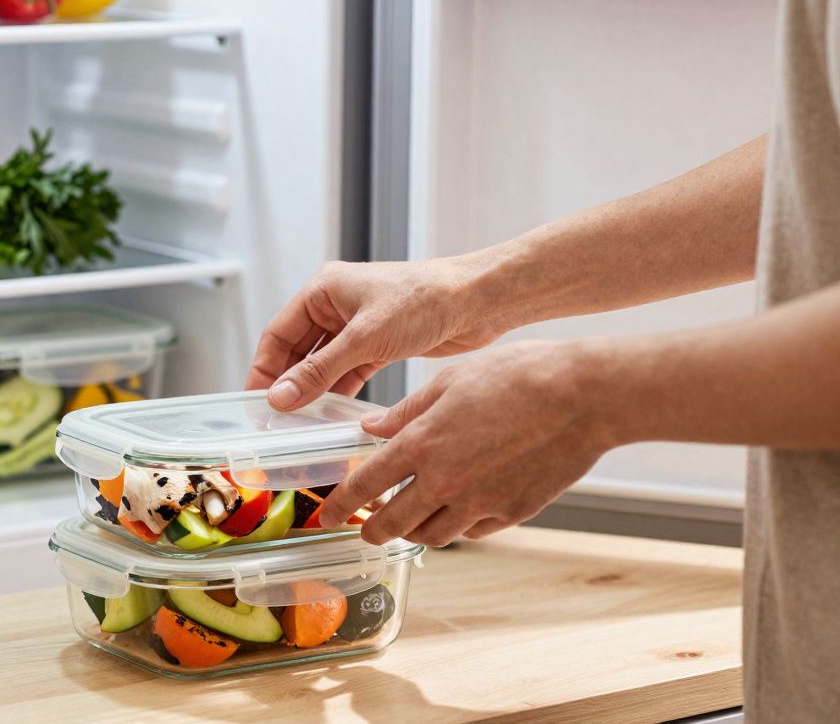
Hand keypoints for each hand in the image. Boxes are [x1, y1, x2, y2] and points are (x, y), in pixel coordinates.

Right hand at [246, 259, 507, 410]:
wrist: (476, 301)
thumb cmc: (423, 301)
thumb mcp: (365, 338)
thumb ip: (320, 370)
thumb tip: (280, 398)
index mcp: (323, 290)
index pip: (278, 334)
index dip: (264, 370)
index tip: (256, 404)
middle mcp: (335, 306)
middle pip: (297, 352)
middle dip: (286, 385)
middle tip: (275, 421)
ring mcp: (356, 326)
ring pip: (322, 365)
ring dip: (312, 392)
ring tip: (300, 425)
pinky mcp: (378, 345)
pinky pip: (347, 372)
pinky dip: (338, 392)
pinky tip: (331, 417)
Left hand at [318, 340, 615, 545]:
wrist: (584, 396)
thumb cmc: (518, 376)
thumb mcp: (449, 380)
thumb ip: (406, 411)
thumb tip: (372, 429)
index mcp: (422, 444)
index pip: (365, 485)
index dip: (340, 506)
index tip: (327, 515)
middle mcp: (446, 481)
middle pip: (393, 525)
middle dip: (373, 531)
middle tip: (366, 529)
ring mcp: (481, 502)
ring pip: (433, 536)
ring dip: (415, 531)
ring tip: (411, 518)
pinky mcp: (513, 512)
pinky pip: (473, 530)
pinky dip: (460, 524)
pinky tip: (461, 507)